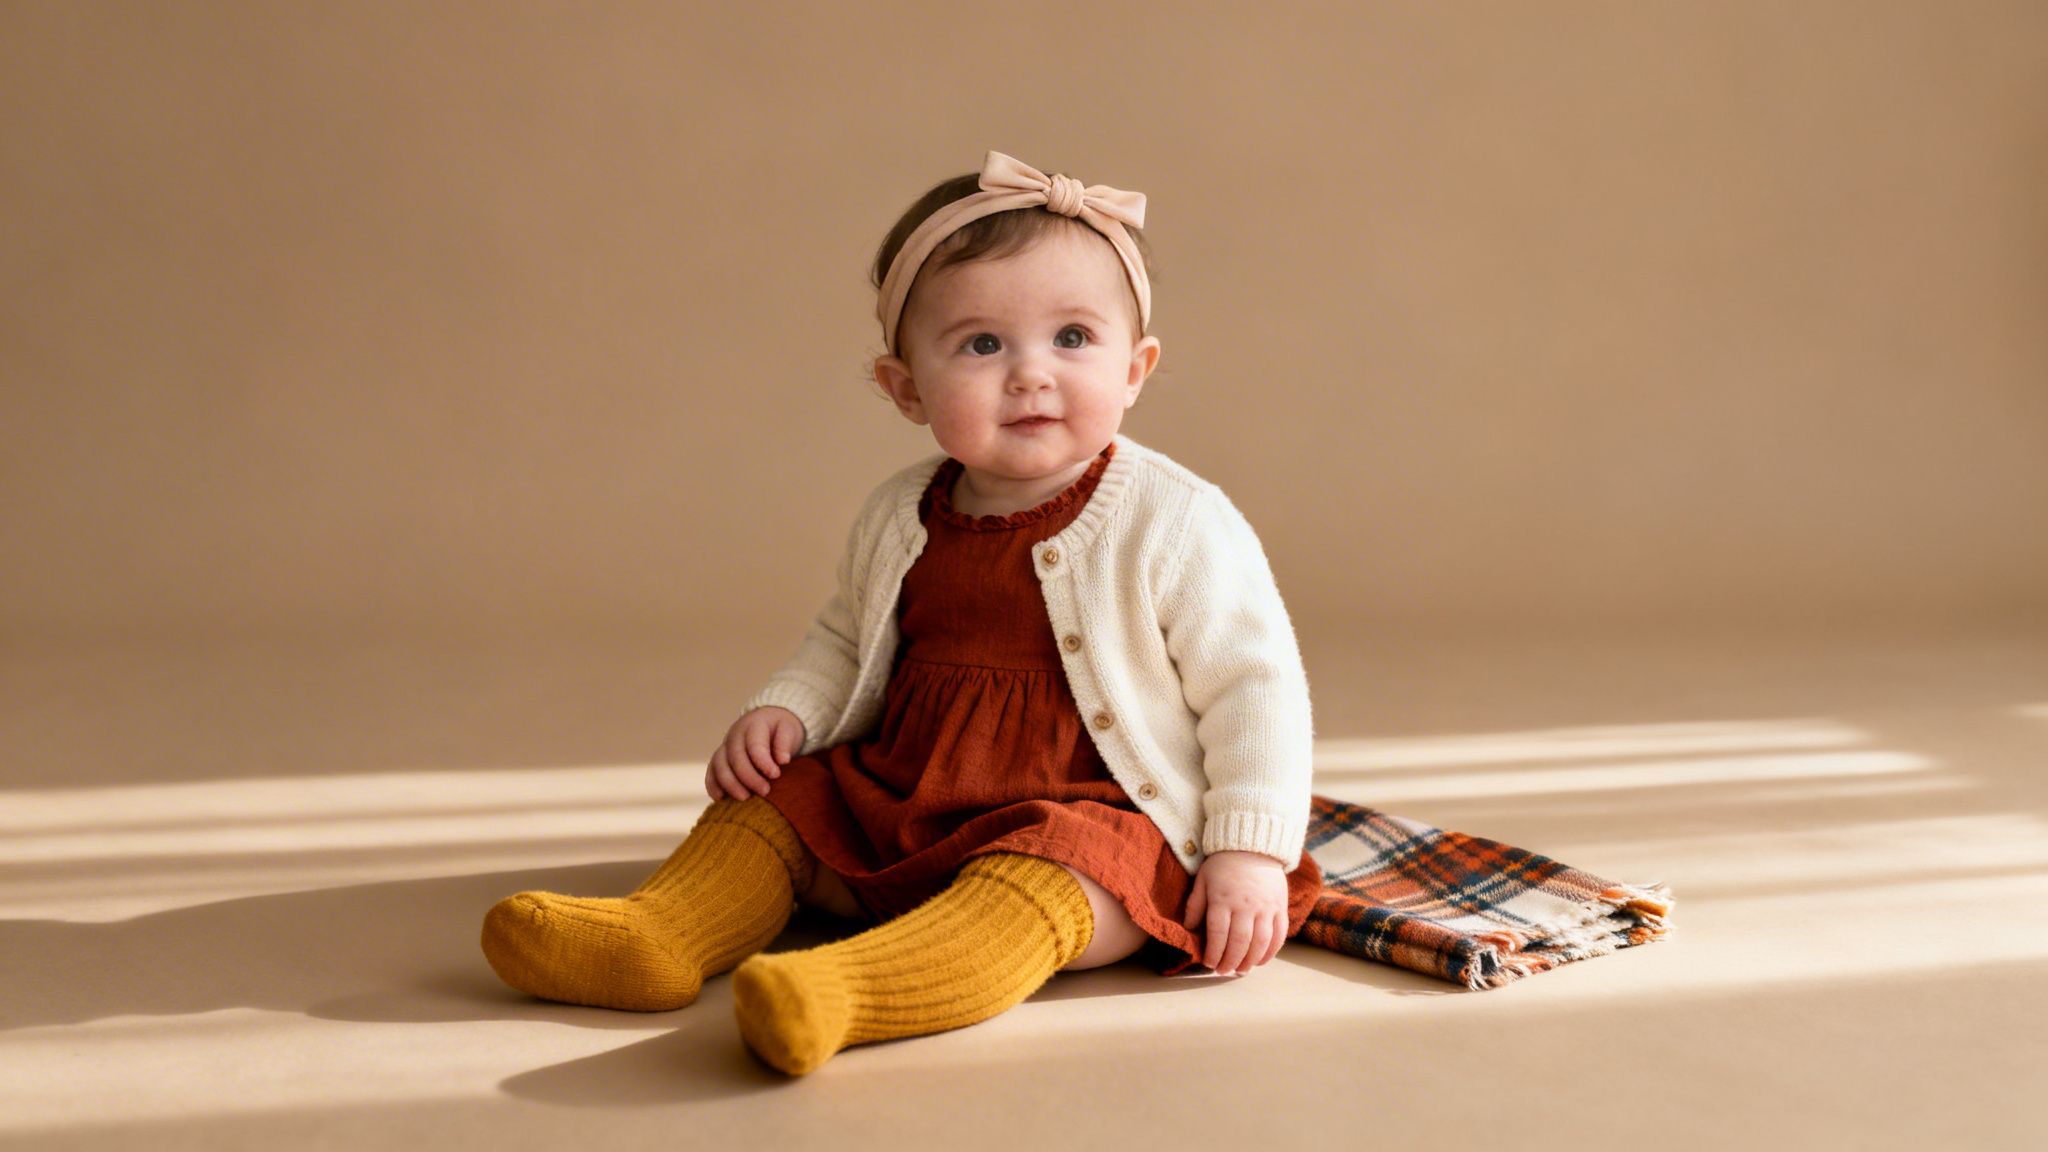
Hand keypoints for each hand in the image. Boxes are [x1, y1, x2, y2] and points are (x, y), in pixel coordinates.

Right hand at [705, 707, 803, 800]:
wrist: (766, 723)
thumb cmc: (780, 729)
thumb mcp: (789, 729)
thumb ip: (785, 743)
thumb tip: (783, 760)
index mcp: (754, 725)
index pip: (754, 745)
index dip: (763, 762)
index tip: (776, 775)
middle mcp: (735, 735)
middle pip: (735, 758)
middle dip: (749, 777)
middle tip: (765, 792)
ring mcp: (724, 747)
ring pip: (719, 766)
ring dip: (730, 784)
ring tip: (745, 798)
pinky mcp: (718, 760)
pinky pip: (711, 773)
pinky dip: (713, 786)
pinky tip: (722, 799)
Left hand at [1181, 849, 1288, 974]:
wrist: (1254, 846)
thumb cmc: (1223, 864)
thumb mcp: (1203, 880)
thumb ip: (1195, 905)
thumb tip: (1189, 929)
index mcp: (1222, 900)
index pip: (1217, 934)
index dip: (1213, 953)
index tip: (1209, 963)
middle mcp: (1245, 906)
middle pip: (1239, 942)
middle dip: (1230, 962)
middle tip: (1223, 971)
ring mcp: (1265, 908)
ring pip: (1260, 942)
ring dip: (1250, 961)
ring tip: (1240, 970)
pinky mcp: (1280, 908)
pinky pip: (1279, 935)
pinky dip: (1271, 952)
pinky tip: (1261, 961)